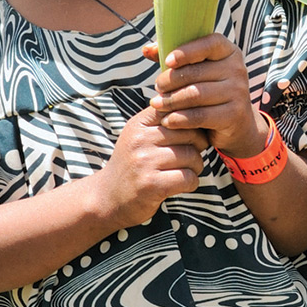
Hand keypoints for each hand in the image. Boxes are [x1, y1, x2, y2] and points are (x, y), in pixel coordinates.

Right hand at [95, 108, 206, 227]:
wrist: (108, 197)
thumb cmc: (132, 165)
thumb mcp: (139, 137)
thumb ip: (161, 122)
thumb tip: (195, 108)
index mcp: (138, 124)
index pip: (176, 110)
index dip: (192, 122)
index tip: (191, 135)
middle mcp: (140, 140)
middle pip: (190, 134)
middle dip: (199, 147)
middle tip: (192, 157)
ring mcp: (144, 162)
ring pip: (192, 156)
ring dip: (197, 167)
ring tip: (187, 171)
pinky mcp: (151, 184)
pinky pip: (188, 178)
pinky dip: (192, 183)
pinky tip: (182, 184)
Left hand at [147, 36, 265, 158]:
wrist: (237, 124)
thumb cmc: (210, 92)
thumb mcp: (197, 72)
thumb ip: (174, 59)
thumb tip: (147, 50)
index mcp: (228, 52)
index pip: (210, 43)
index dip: (187, 51)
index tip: (168, 61)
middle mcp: (237, 70)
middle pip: (197, 72)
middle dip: (170, 80)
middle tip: (157, 88)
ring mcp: (238, 92)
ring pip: (196, 94)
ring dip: (171, 100)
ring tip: (157, 104)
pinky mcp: (234, 114)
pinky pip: (200, 115)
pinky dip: (180, 119)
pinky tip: (168, 120)